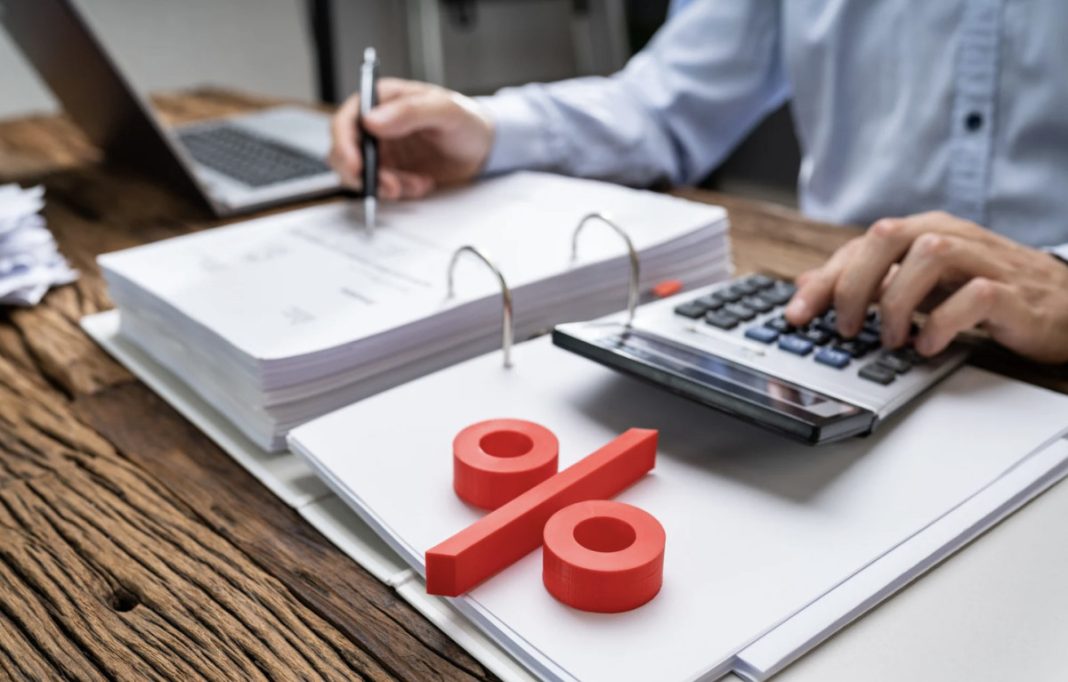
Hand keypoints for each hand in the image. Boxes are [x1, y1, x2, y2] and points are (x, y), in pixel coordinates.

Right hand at [329, 78, 494, 199]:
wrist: (483, 148)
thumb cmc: (466, 120)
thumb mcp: (444, 111)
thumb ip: (409, 112)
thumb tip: (371, 120)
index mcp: (382, 100)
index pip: (346, 120)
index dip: (344, 144)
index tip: (356, 165)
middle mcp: (375, 124)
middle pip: (344, 151)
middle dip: (363, 173)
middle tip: (390, 185)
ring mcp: (382, 149)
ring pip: (360, 174)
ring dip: (384, 185)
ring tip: (415, 184)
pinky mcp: (391, 170)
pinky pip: (381, 187)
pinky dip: (399, 191)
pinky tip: (422, 184)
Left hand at [784, 211, 1067, 363]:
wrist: (1061, 304)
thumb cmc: (986, 290)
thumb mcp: (917, 285)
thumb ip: (867, 281)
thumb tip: (806, 285)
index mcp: (922, 232)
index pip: (860, 245)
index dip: (823, 280)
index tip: (796, 315)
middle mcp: (949, 237)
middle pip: (887, 238)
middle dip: (854, 286)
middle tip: (845, 328)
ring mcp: (983, 260)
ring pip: (928, 256)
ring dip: (897, 303)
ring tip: (890, 340)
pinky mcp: (1012, 291)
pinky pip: (974, 295)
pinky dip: (942, 323)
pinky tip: (927, 346)